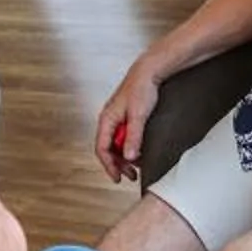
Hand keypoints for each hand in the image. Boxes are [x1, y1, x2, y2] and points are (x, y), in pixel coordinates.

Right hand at [94, 61, 164, 182]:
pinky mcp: (125, 117)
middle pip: (108, 149)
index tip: (118, 178)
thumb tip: (129, 157)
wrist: (149, 72)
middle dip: (118, 164)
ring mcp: (116, 119)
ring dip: (124, 157)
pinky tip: (139, 151)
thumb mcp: (139, 116)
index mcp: (107, 120)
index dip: (109, 166)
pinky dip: (130, 147)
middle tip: (130, 176)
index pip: (102, 149)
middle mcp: (108, 120)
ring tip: (136, 167)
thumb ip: (134, 137)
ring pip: (116, 144)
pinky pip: (123, 137)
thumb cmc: (141, 89)